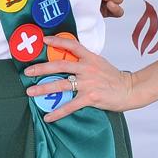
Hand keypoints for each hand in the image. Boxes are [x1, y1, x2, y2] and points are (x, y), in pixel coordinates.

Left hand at [23, 38, 139, 122]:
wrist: (130, 89)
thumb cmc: (114, 77)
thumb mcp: (99, 63)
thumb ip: (85, 61)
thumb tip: (68, 60)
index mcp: (90, 58)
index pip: (71, 45)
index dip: (57, 41)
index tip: (44, 40)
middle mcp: (87, 68)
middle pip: (60, 65)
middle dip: (41, 68)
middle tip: (27, 72)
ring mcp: (88, 83)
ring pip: (62, 84)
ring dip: (44, 89)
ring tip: (30, 92)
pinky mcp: (91, 97)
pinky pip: (70, 105)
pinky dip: (58, 112)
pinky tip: (48, 117)